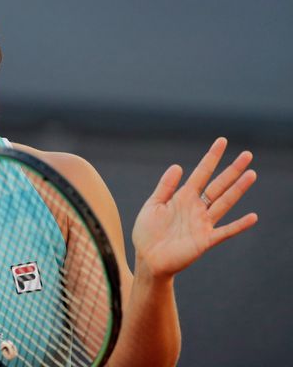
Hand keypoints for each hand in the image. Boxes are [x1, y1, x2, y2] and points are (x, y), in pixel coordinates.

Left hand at [132, 137, 257, 279]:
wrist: (147, 259)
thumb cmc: (148, 232)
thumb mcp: (153, 205)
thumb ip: (165, 186)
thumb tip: (178, 166)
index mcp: (183, 197)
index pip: (201, 173)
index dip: (211, 158)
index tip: (222, 141)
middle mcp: (196, 208)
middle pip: (218, 185)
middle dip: (232, 170)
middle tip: (247, 154)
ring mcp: (202, 223)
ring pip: (224, 203)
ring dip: (238, 189)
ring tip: (251, 174)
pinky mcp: (205, 240)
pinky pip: (225, 231)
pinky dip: (238, 225)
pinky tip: (252, 217)